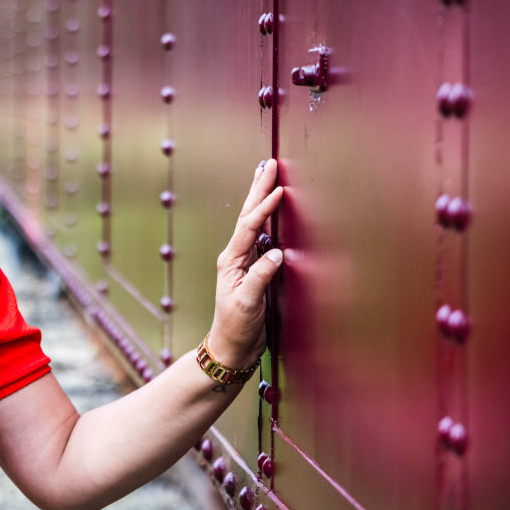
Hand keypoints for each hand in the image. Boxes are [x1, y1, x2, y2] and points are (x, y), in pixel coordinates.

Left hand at [208, 159, 284, 369]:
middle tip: (268, 163)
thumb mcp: (247, 304)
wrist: (231, 346)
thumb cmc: (236, 327)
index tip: (278, 190)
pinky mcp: (255, 268)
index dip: (263, 208)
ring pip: (255, 222)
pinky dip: (267, 217)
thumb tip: (277, 253)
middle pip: (249, 215)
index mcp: (231, 260)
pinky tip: (271, 208)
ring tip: (267, 175)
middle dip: (259, 188)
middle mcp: (236, 255)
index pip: (249, 227)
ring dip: (261, 197)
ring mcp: (245, 260)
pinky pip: (262, 235)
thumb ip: (260, 277)